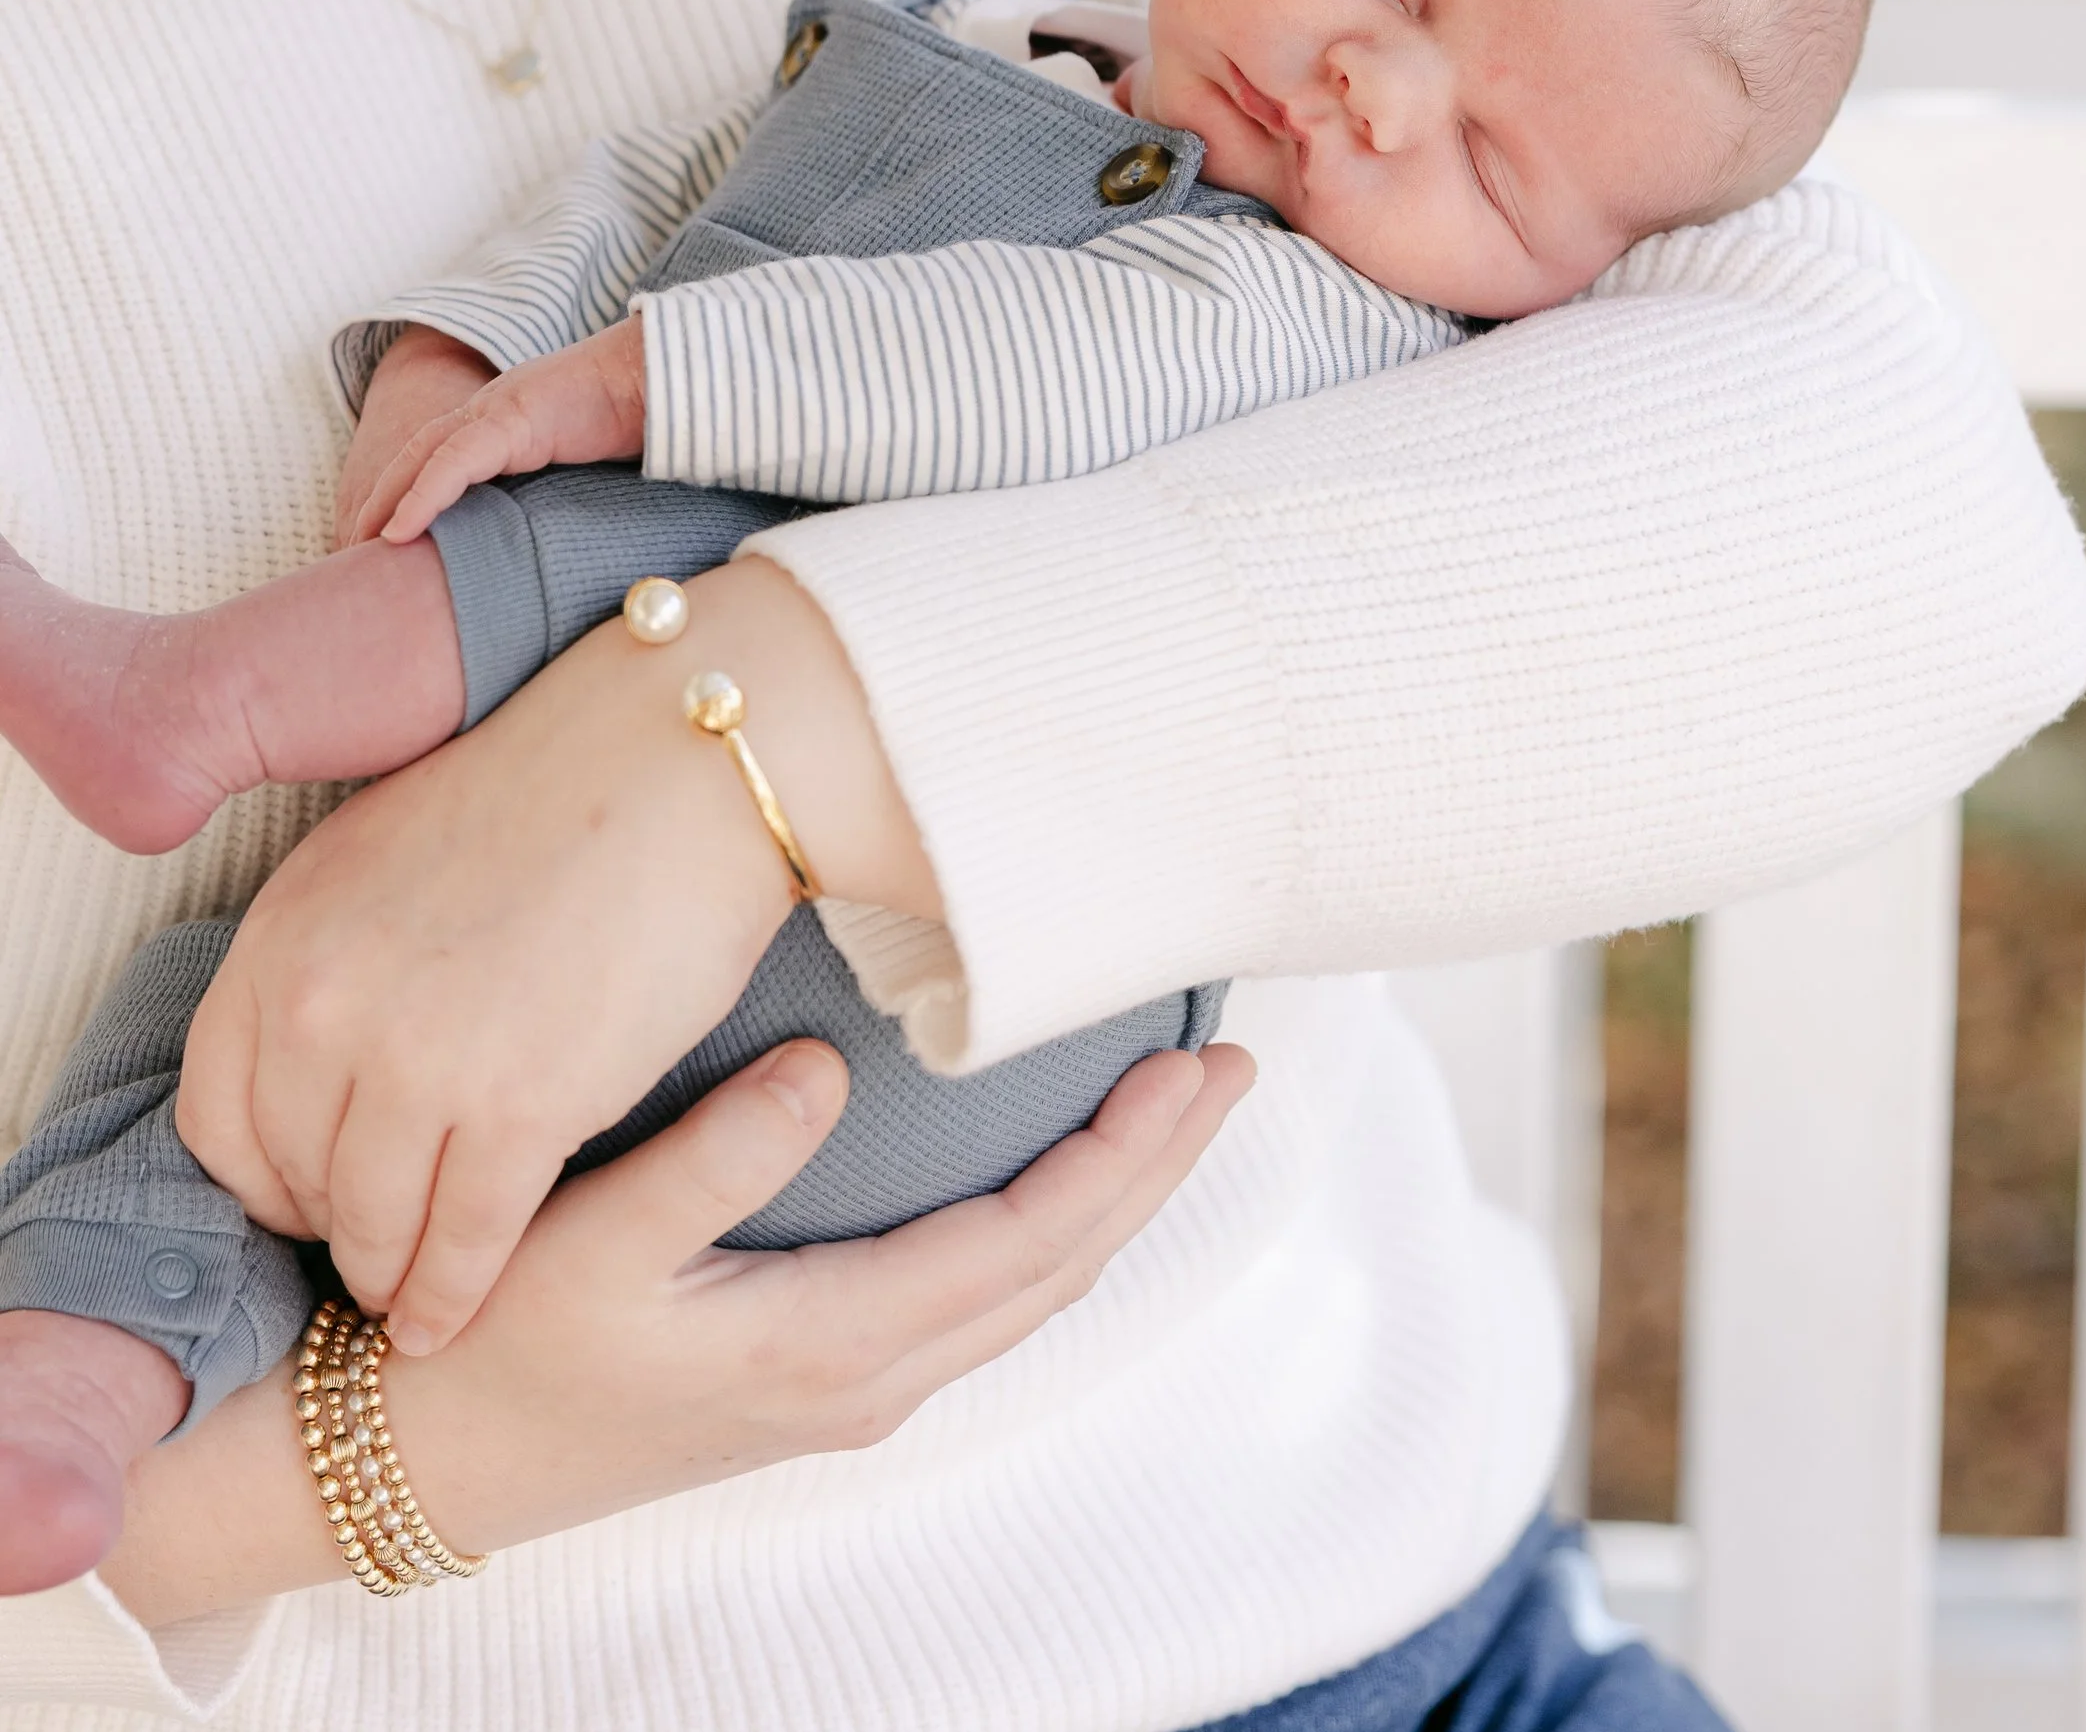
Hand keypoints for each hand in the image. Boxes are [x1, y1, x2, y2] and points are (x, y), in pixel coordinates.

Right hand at [105, 1031, 1253, 1625]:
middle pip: (1058, 1265)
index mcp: (833, 1341)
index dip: (1131, 1153)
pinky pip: (974, 1300)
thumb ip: (711, 1159)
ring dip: (1107, 1200)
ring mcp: (843, 1388)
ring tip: (1164, 1113)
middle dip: (1153, 1169)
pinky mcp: (812, 1377)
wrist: (413, 1465)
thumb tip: (821, 1068)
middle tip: (1225, 1069)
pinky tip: (1046, 1181)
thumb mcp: (589, 1243)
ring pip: (1023, 1288)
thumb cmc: (492, 1347)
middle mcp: (863, 1377)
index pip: (1036, 1238)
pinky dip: (1041, 1232)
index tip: (1201, 1067)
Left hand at [176, 555, 936, 1356]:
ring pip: (373, 1229)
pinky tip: (457, 1314)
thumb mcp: (383, 850)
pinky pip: (464, 1244)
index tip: (303, 1197)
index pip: (215, 1116)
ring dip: (390, 1277)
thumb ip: (328, 954)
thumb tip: (313, 1058)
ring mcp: (416, 1062)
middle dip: (331, 1228)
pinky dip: (455, 1294)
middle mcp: (323, 1004)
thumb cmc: (553, 789)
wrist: (681, 758)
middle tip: (371, 1248)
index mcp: (282, 932)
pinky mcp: (519, 1108)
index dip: (259, 1177)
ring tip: (411, 1295)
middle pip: (294, 1183)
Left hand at [354, 321, 647, 545]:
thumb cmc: (637, 420)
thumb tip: (542, 542)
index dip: (403, 493)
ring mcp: (499, 408)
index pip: (435, 456)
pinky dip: (423, 497)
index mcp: (504, 418)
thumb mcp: (581, 465)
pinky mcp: (515, 418)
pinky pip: (455, 463)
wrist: (668, 379)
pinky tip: (399, 531)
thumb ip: (551, 491)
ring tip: (360, 547)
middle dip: (377, 501)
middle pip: (413, 455)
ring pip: (422, 457)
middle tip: (349, 550)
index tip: (381, 541)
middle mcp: (491, 409)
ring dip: (386, 503)